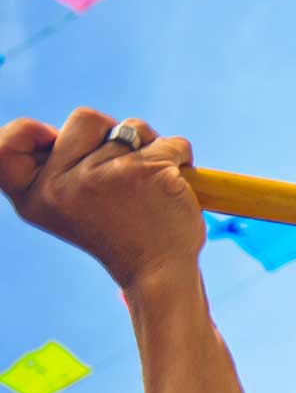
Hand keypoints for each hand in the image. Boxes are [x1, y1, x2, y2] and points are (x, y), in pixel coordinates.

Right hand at [0, 108, 204, 289]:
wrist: (158, 274)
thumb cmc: (118, 234)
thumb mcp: (66, 209)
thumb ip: (56, 169)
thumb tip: (55, 131)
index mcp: (36, 196)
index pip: (3, 149)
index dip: (24, 131)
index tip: (49, 137)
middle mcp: (64, 186)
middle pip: (84, 117)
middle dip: (110, 133)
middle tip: (122, 171)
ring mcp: (106, 175)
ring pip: (133, 127)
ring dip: (150, 146)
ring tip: (151, 182)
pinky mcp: (149, 171)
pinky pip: (172, 143)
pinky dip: (181, 157)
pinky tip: (176, 183)